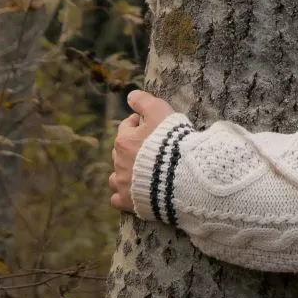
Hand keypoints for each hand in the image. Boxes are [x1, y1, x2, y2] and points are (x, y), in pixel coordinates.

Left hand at [110, 90, 174, 212]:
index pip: (126, 126)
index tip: (150, 124)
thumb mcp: (160, 112)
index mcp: (124, 141)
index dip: (138, 123)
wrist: (181, 176)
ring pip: (115, 176)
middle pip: (120, 151)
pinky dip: (122, 195)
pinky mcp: (129, 202)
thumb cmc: (172, 142)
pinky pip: (117, 199)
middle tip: (148, 147)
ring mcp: (123, 184)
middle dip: (131, 147)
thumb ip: (144, 101)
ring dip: (123, 172)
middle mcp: (119, 162)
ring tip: (138, 171)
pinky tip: (132, 192)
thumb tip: (130, 95)